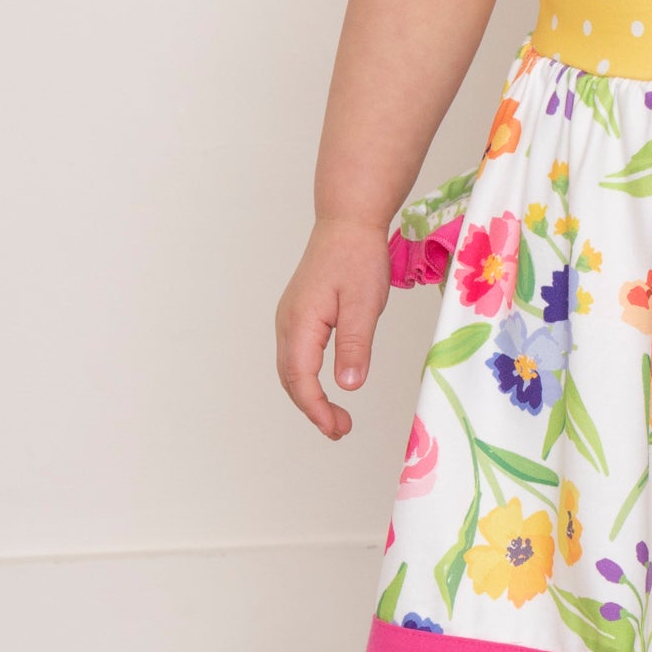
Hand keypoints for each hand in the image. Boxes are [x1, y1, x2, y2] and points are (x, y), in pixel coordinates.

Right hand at [275, 217, 391, 439]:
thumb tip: (347, 386)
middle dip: (313, 409)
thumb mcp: (363, 303)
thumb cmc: (357, 257)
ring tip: (335, 417)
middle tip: (340, 429)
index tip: (337, 428)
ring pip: (291, 368)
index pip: (300, 379)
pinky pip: (297, 354)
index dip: (317, 409)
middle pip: (290, 379)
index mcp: (300, 322)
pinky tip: (327, 386)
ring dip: (309, 396)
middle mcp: (287, 323)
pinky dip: (308, 378)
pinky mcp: (299, 313)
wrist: (348, 222)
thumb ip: (354, 345)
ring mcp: (290, 317)